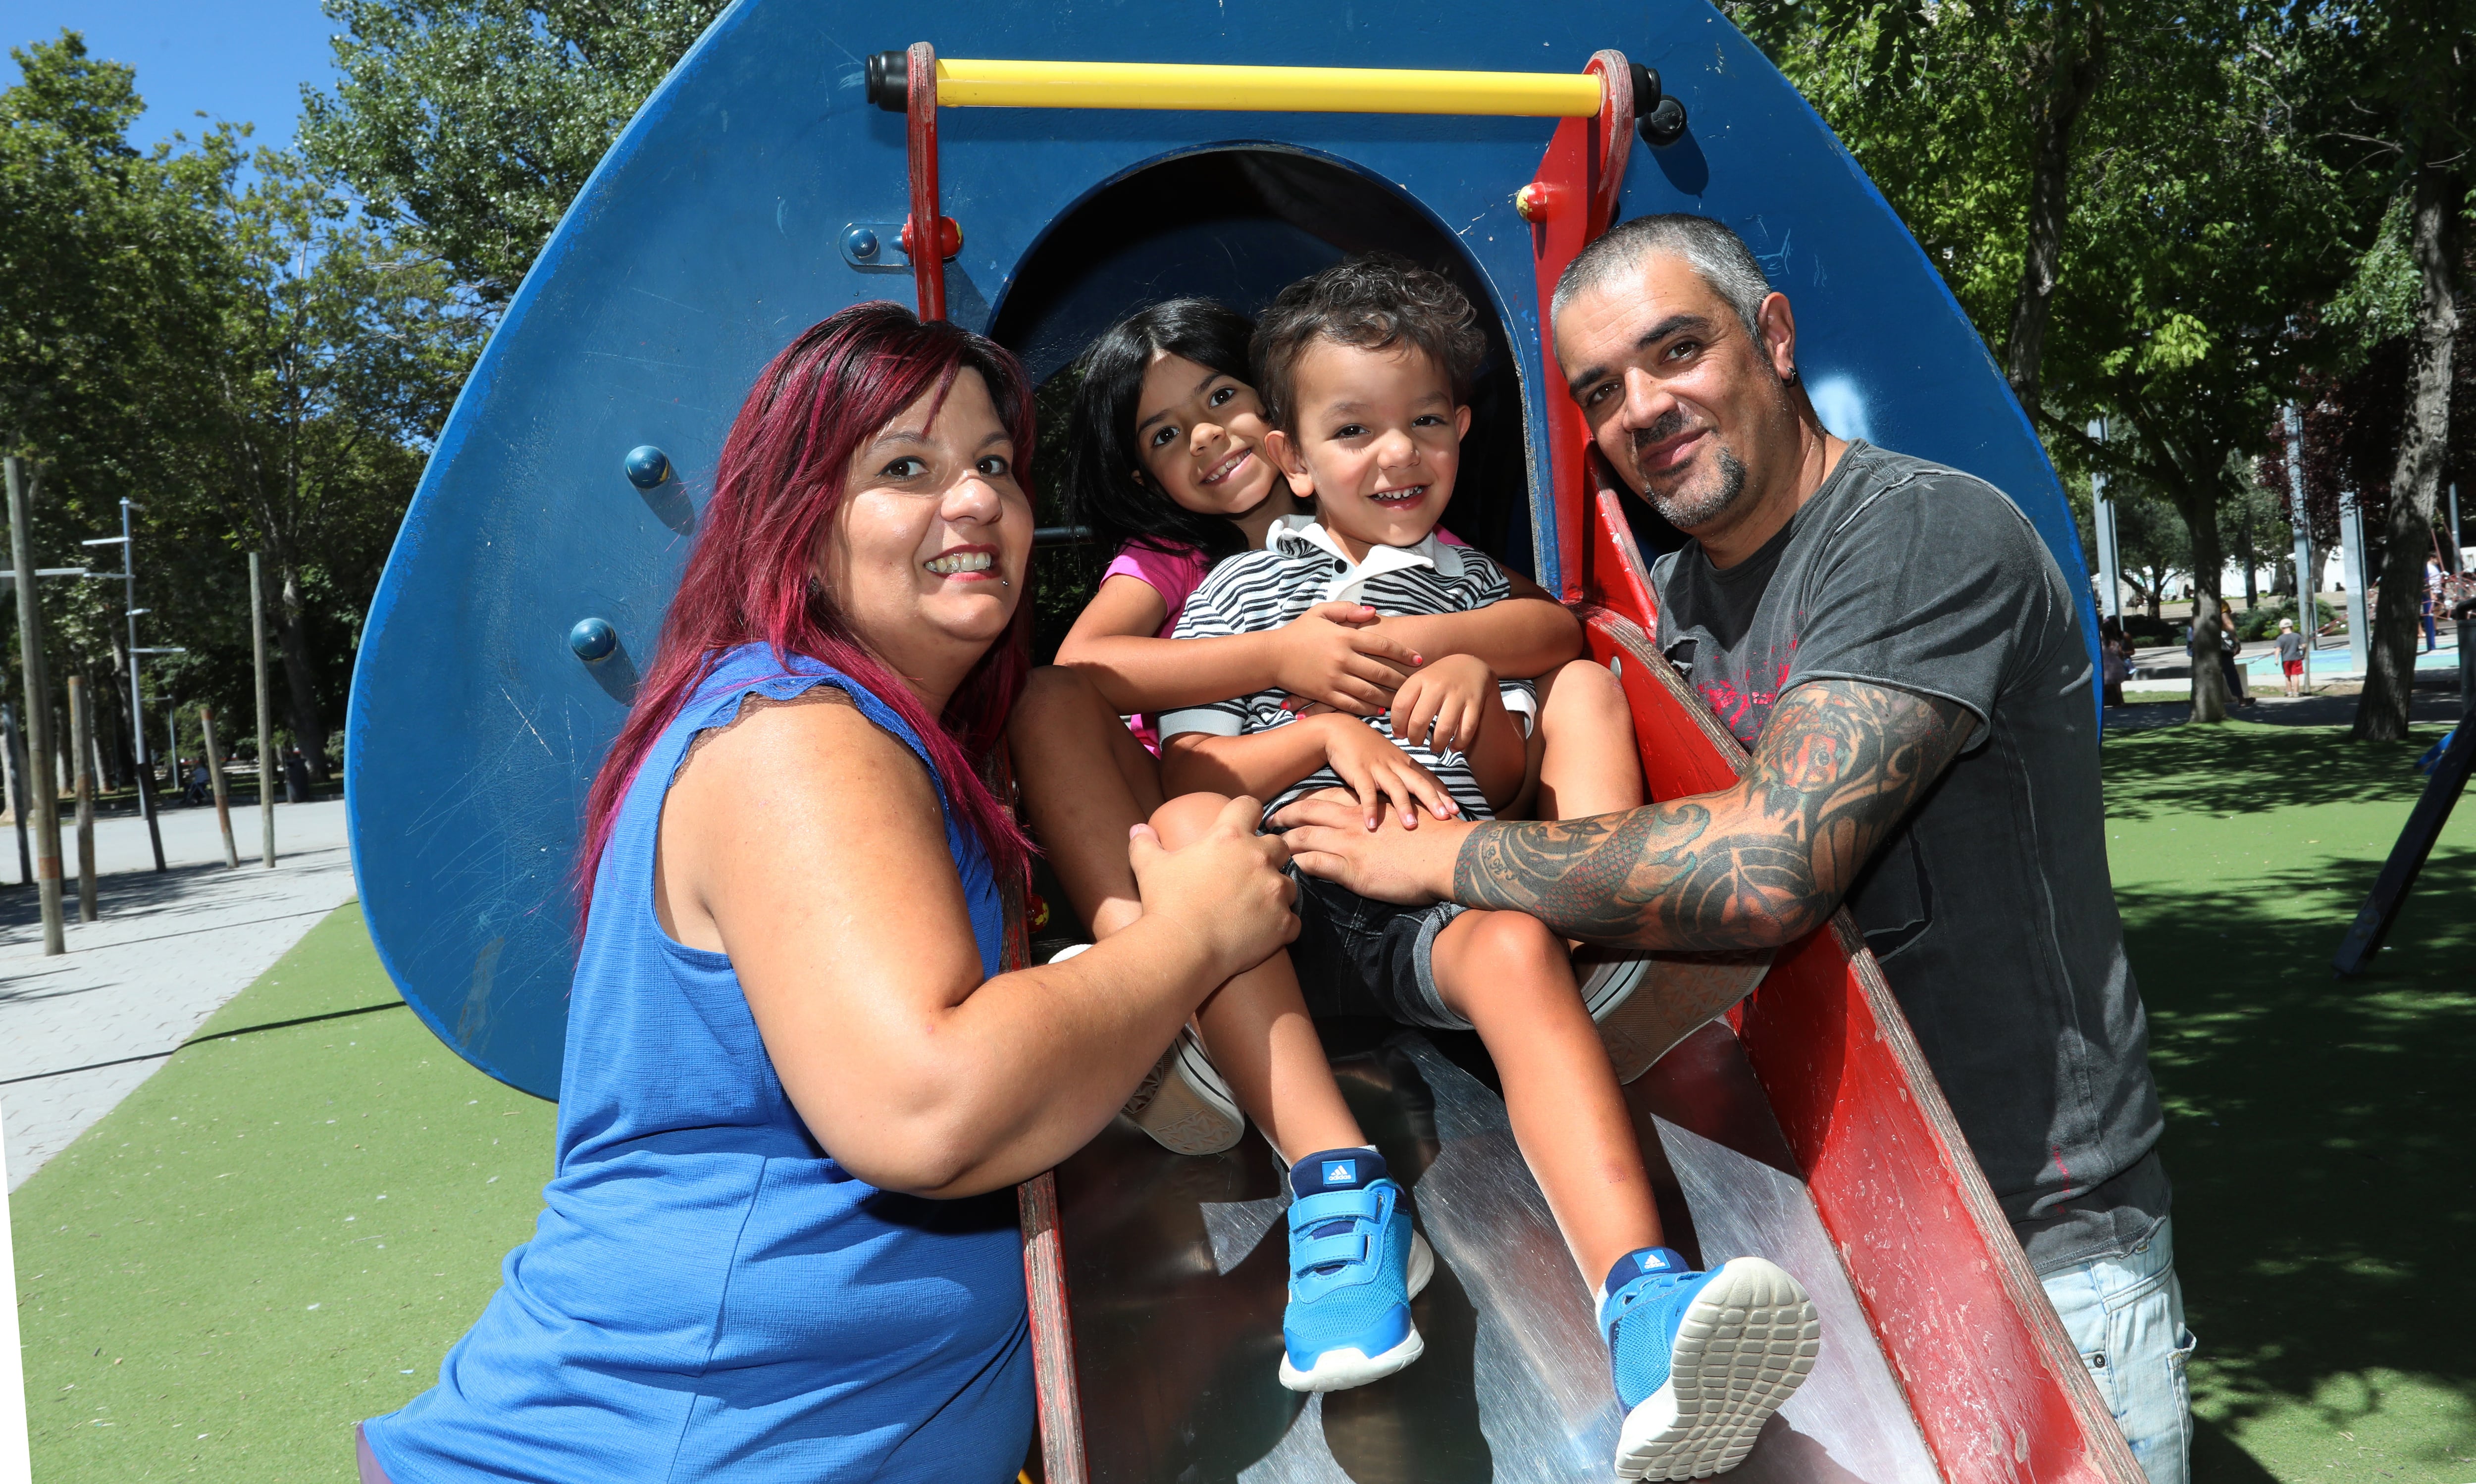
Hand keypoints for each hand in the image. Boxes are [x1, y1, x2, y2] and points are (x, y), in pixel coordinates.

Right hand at [1128, 795, 1296, 980]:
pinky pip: (1292, 921)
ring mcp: (1274, 891)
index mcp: (1229, 837)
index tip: (1244, 824)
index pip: (1250, 805)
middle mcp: (1258, 857)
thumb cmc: (1165, 904)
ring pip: (1289, 884)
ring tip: (1256, 905)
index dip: (1247, 812)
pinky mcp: (1282, 923)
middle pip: (1279, 845)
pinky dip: (1281, 926)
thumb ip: (1144, 843)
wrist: (1181, 949)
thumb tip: (1138, 828)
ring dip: (1275, 891)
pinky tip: (1264, 932)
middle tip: (1249, 872)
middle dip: (1268, 855)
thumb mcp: (1149, 867)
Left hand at [1269, 792, 1469, 905]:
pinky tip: (1291, 871)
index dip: (1303, 800)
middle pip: (1306, 812)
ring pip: (1303, 837)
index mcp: (1366, 805)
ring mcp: (1349, 844)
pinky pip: (1313, 865)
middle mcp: (1352, 820)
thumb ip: (1386, 813)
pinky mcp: (1351, 870)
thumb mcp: (1407, 813)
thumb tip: (1379, 819)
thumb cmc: (1436, 835)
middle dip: (1284, 815)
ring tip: (1270, 848)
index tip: (1290, 806)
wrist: (1449, 853)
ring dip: (1284, 842)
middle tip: (1269, 821)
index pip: (1325, 795)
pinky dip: (1298, 866)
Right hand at [1272, 603, 1422, 715]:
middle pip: (1381, 671)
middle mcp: (1343, 658)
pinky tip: (1379, 710)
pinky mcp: (1325, 694)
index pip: (1382, 644)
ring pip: (1370, 691)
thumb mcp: (1320, 612)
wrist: (1271, 655)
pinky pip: (1352, 704)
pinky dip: (1368, 709)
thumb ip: (1347, 610)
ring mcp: (1334, 678)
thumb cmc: (1297, 632)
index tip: (1419, 658)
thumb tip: (1373, 612)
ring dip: (1389, 697)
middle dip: (1402, 678)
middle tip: (1416, 682)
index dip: (1404, 652)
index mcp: (1345, 637)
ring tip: (1403, 699)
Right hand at [1313, 714, 1460, 829]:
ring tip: (1411, 826)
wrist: (1341, 731)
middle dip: (1433, 800)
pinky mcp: (1359, 771)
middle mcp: (1396, 765)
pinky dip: (1369, 808)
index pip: (1429, 779)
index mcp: (1406, 763)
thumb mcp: (1390, 760)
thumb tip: (1421, 796)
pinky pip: (1366, 792)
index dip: (1443, 794)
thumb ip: (1404, 775)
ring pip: (1395, 787)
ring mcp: (1378, 768)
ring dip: (1404, 807)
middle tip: (1445, 818)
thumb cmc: (1368, 749)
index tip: (1456, 810)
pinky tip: (1371, 825)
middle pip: (1419, 783)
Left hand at [1386, 653, 1495, 758]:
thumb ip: (1407, 703)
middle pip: (1419, 720)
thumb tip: (1398, 733)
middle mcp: (1438, 685)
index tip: (1400, 734)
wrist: (1469, 665)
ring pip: (1444, 729)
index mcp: (1420, 679)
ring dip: (1437, 745)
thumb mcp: (1419, 682)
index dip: (1397, 725)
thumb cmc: (1439, 680)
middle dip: (1415, 739)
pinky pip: (1466, 730)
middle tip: (1416, 742)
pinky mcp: (1475, 702)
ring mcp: (1458, 694)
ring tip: (1434, 747)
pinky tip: (1453, 747)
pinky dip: (1459, 744)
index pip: (1400, 706)